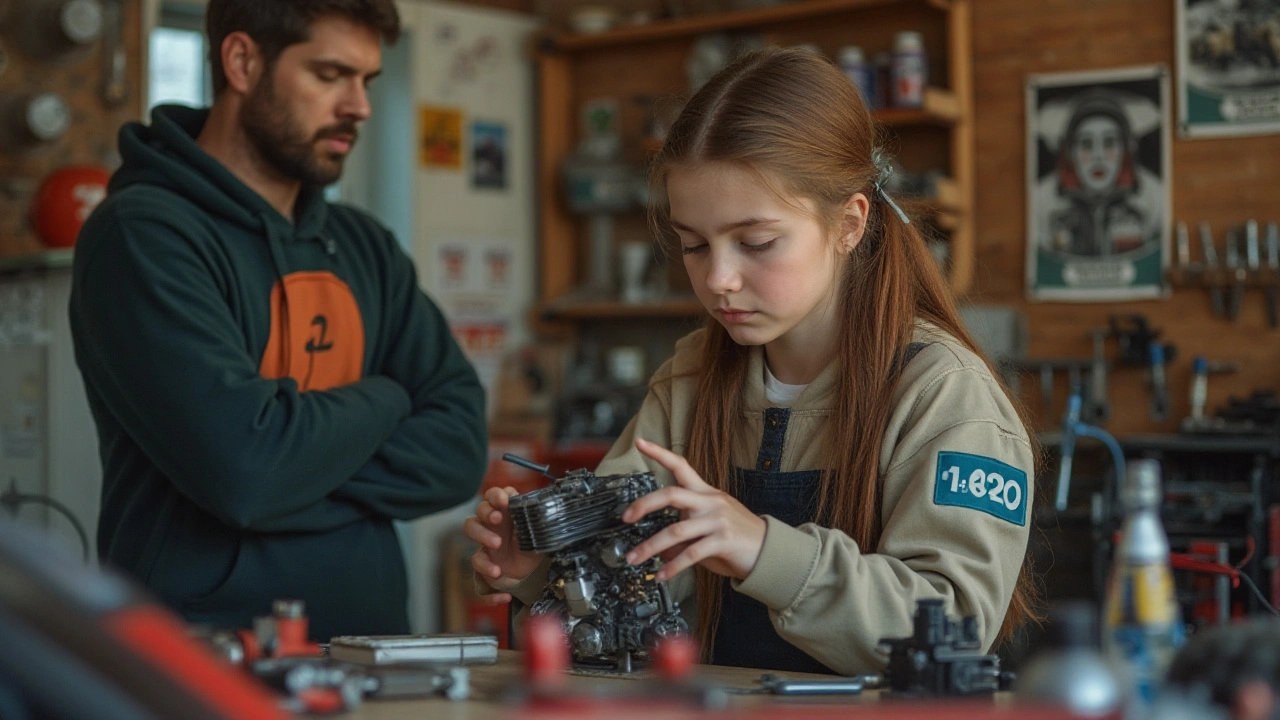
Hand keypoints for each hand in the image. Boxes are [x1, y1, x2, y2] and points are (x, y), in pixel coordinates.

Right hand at [463, 486, 541, 598]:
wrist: (538, 572)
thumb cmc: (535, 544)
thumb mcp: (539, 530)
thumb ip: (536, 519)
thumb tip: (542, 509)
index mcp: (504, 517)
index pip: (491, 499)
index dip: (494, 497)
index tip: (504, 501)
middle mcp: (491, 533)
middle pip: (473, 521)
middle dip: (484, 518)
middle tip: (497, 519)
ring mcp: (487, 554)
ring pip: (473, 554)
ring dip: (483, 551)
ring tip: (498, 555)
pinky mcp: (488, 574)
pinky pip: (480, 586)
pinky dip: (492, 593)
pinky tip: (506, 596)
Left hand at [621, 438, 765, 581]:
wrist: (769, 550)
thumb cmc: (737, 537)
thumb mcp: (708, 528)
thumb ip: (684, 533)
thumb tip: (659, 548)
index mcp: (705, 493)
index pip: (680, 465)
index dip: (659, 453)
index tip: (640, 443)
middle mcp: (710, 502)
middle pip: (671, 494)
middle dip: (643, 505)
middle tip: (625, 517)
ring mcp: (717, 520)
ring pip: (675, 530)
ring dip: (650, 547)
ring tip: (635, 558)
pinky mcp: (723, 540)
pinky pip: (690, 554)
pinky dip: (673, 567)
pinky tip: (662, 574)